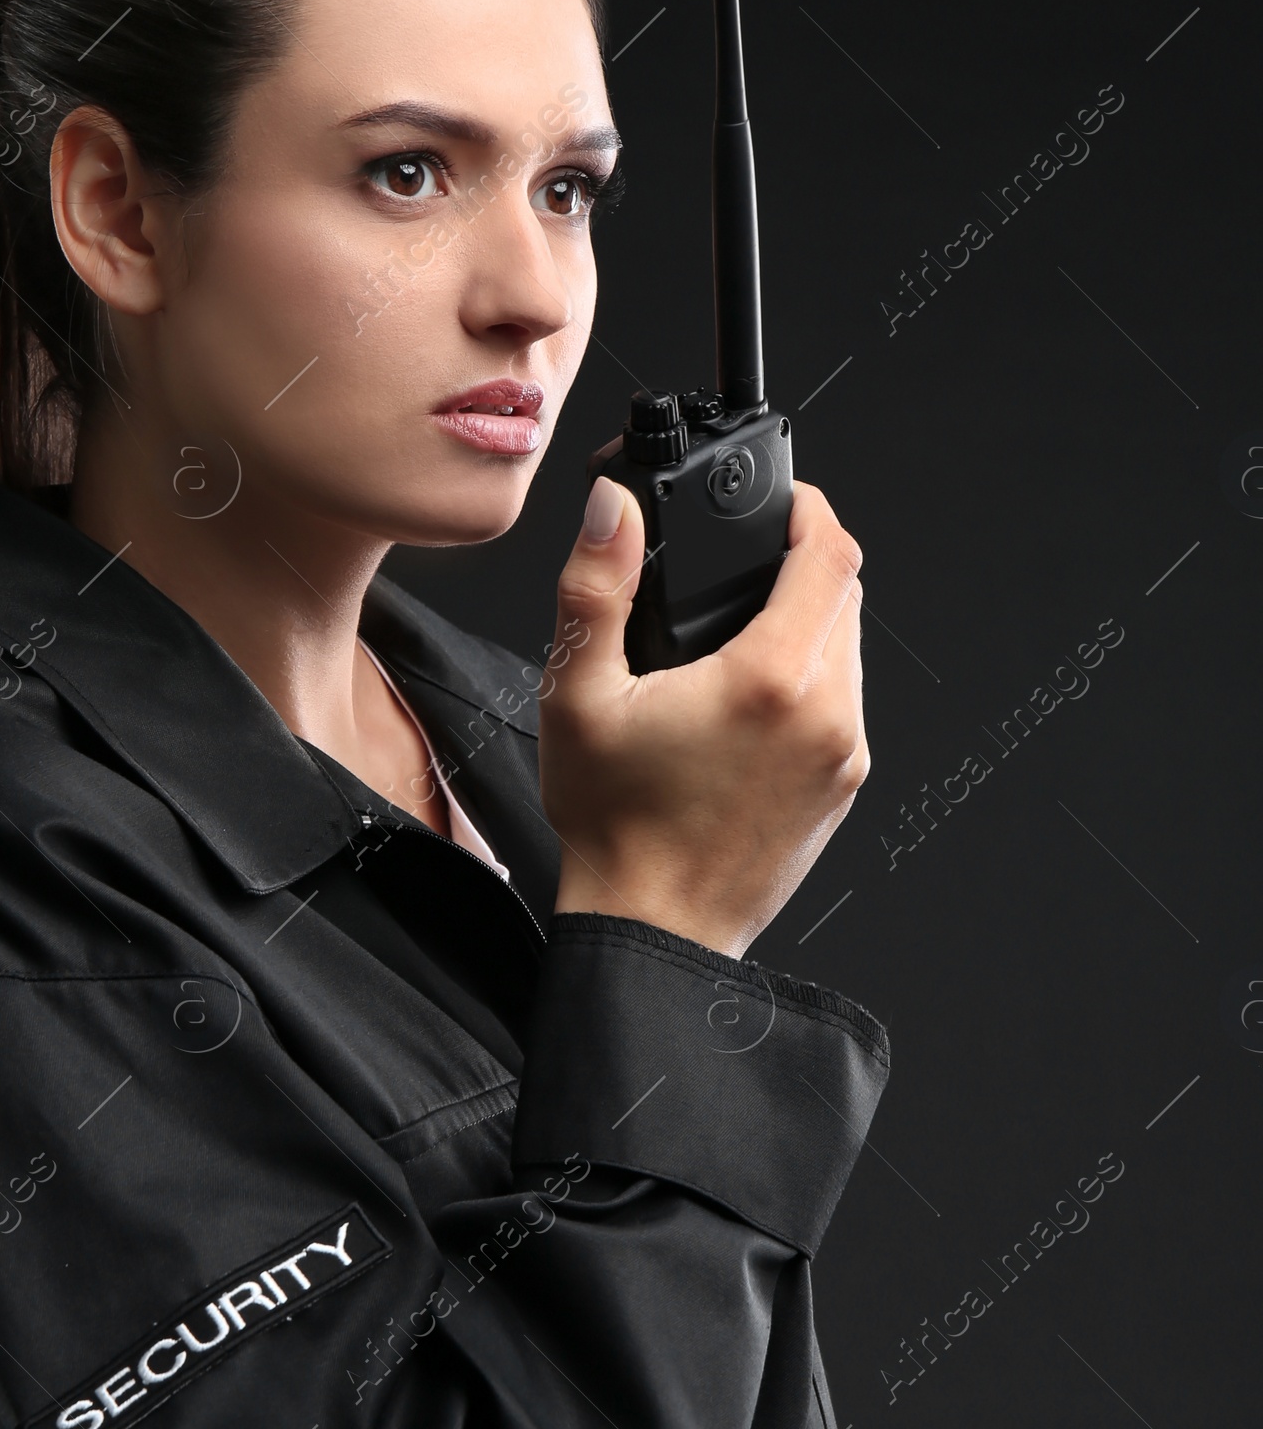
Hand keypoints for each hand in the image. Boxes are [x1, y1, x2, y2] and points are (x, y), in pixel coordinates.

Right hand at [539, 475, 867, 958]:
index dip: (811, 509)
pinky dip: (811, 678)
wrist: (654, 928)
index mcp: (770, 680)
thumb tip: (611, 509)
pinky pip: (844, 701)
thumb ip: (596, 588)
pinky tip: (751, 696)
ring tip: (741, 629)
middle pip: (846, 595)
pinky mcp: (842, 785)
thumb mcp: (578, 696)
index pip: (831, 554)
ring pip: (849, 648)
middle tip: (747, 560)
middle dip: (804, 564)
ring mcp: (844, 755)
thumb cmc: (616, 826)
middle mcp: (826, 715)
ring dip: (810, 622)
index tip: (783, 500)